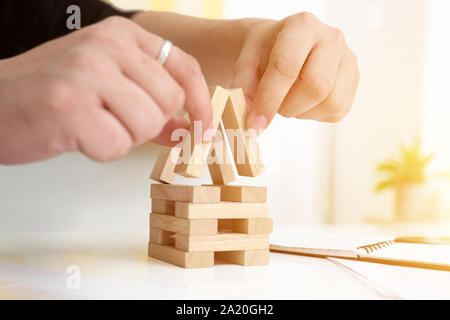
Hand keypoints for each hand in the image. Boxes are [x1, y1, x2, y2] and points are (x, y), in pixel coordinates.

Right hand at [0, 17, 211, 164]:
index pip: (184, 67)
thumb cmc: (51, 95)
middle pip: (169, 102)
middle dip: (148, 124)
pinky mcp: (70, 105)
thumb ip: (149, 102)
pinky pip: (117, 145)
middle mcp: (107, 46)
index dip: (201, 104)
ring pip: (148, 124)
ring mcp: (88, 72)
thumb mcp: (106, 85)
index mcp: (121, 34)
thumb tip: (186, 128)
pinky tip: (76, 135)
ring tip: (91, 124)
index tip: (203, 130)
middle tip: (113, 121)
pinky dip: (100, 150)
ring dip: (123, 136)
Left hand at [231, 12, 359, 129]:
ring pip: (330, 103)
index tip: (254, 122)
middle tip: (274, 106)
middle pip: (316, 87)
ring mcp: (348, 59)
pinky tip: (303, 102)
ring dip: (302, 113)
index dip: (269, 100)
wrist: (281, 47)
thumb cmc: (265, 53)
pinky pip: (337, 111)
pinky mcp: (353, 81)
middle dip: (288, 107)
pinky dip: (315, 115)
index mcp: (301, 26)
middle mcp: (331, 38)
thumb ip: (245, 88)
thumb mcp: (246, 63)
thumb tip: (253, 121)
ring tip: (288, 101)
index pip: (287, 67)